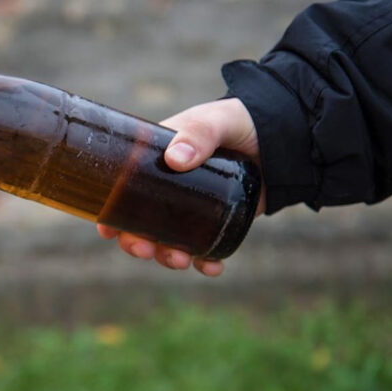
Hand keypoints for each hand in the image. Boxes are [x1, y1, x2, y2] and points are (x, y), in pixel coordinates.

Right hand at [97, 98, 264, 276]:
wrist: (284, 137)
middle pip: (139, 224)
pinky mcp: (217, 223)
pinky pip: (204, 249)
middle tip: (144, 250)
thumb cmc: (240, 121)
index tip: (107, 230)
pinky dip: (204, 263)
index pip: (122, 190)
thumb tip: (174, 161)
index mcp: (154, 162)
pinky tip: (212, 268)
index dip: (110, 213)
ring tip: (180, 261)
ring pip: (167, 241)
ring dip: (166, 257)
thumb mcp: (217, 120)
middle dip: (136, 243)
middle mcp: (167, 189)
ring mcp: (191, 209)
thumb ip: (199, 134)